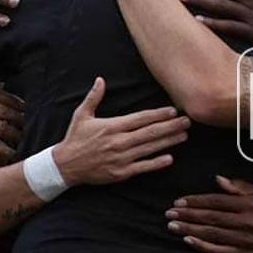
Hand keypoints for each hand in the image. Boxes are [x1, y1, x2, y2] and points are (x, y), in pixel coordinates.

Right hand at [52, 77, 188, 185]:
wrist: (65, 165)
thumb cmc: (75, 138)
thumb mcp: (81, 115)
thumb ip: (93, 97)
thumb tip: (100, 79)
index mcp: (112, 126)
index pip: (140, 118)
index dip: (158, 114)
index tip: (173, 110)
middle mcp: (119, 142)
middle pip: (150, 132)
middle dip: (171, 126)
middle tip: (187, 121)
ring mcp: (121, 158)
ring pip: (150, 148)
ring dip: (169, 141)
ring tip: (184, 135)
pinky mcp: (121, 172)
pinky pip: (142, 167)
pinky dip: (156, 163)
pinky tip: (170, 158)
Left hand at [166, 176, 252, 252]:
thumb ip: (238, 186)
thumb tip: (217, 179)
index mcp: (249, 204)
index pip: (217, 201)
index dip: (196, 200)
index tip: (179, 201)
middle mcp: (246, 222)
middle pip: (211, 217)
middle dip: (188, 215)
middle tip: (169, 213)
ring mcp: (244, 240)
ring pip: (212, 234)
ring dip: (190, 229)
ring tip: (172, 226)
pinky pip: (219, 251)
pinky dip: (202, 246)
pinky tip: (188, 240)